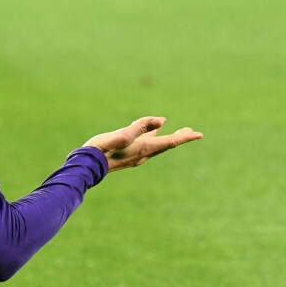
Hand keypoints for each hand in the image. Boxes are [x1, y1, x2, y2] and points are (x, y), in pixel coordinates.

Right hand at [84, 116, 201, 171]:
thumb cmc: (102, 149)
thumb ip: (140, 126)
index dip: (185, 137)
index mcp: (144, 148)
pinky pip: (146, 144)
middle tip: (192, 132)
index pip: (170, 142)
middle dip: (180, 137)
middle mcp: (143, 154)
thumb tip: (162, 120)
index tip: (199, 134)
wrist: (87, 166)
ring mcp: (136, 156)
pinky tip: (151, 134)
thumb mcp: (122, 134)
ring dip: (168, 138)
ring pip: (157, 145)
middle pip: (167, 145)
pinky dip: (153, 137)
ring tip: (177, 132)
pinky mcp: (128, 155)